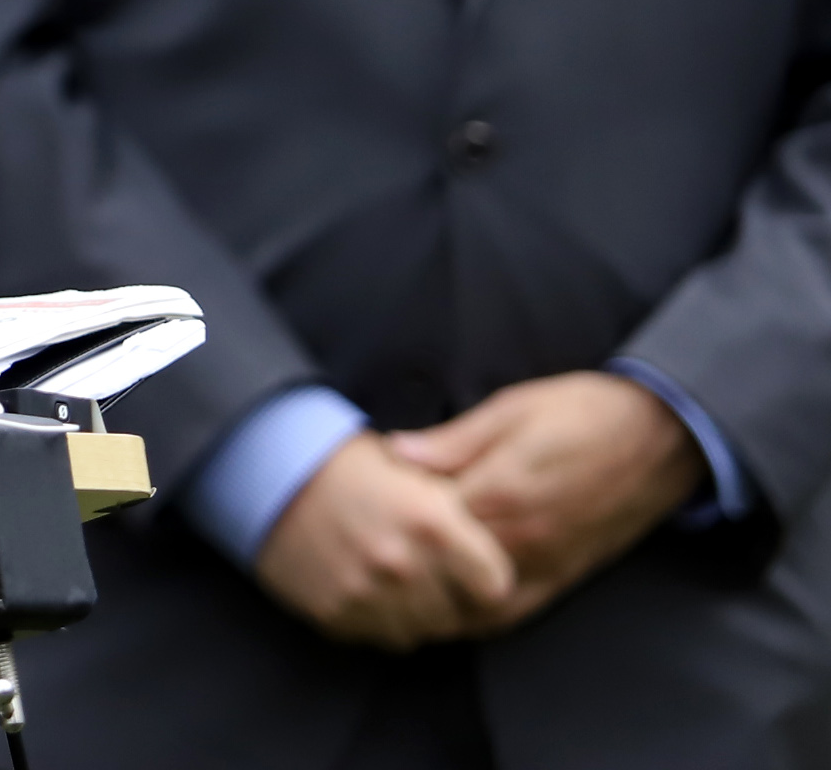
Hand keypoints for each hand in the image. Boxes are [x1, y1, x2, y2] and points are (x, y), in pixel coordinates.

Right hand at [254, 431, 514, 648]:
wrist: (266, 468)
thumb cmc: (343, 462)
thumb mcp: (410, 468)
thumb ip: (455, 508)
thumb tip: (494, 539)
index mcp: (432, 523)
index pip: (495, 586)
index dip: (486, 578)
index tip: (474, 571)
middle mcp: (403, 565)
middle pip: (456, 615)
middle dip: (448, 598)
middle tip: (429, 575)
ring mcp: (366, 594)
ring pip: (419, 632)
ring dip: (413, 613)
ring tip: (395, 582)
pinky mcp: (334, 613)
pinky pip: (376, 636)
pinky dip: (377, 618)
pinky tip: (365, 587)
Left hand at [386, 371, 701, 627]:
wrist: (663, 439)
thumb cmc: (585, 413)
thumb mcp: (512, 408)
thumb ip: (453, 440)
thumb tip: (395, 452)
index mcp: (502, 493)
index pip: (422, 520)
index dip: (386, 511)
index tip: (360, 498)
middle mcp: (521, 541)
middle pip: (439, 567)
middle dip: (401, 555)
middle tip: (365, 538)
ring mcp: (544, 567)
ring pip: (469, 603)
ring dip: (429, 594)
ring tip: (393, 575)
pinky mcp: (562, 580)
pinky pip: (507, 614)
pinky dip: (469, 614)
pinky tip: (442, 600)